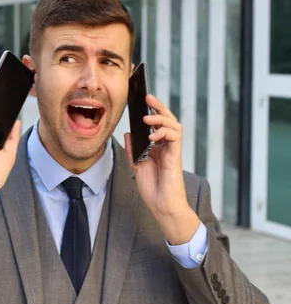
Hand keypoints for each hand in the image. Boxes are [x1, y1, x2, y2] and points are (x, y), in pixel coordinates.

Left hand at [124, 95, 199, 244]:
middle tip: (148, 97)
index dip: (152, 111)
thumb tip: (127, 132)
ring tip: (147, 117)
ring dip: (161, 118)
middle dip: (159, 106)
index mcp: (157, 147)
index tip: (142, 100)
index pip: (157, 124)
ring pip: (174, 125)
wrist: (162, 205)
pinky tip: (152, 135)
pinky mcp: (176, 156)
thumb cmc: (152, 188)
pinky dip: (164, 132)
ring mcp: (172, 150)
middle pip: (168, 119)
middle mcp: (166, 146)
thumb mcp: (136, 166)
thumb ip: (133, 149)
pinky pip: (175, 137)